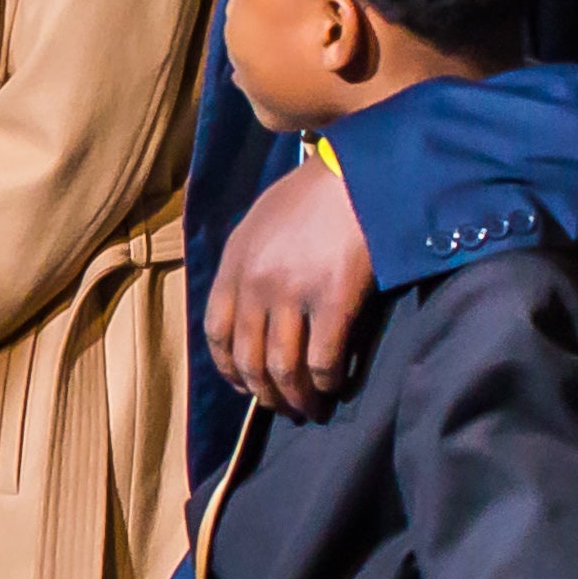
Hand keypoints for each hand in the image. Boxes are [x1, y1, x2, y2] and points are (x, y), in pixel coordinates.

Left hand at [209, 158, 378, 415]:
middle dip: (266, 395)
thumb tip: (251, 312)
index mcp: (234, 265)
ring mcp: (293, 293)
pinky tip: (337, 387)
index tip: (246, 386)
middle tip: (286, 408)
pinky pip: (324, 360)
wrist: (360, 169)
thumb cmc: (315, 194)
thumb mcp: (261, 223)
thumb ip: (248, 266)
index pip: (217, 334)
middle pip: (250, 361)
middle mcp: (256, 284)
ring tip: (312, 409)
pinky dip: (328, 382)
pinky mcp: (334, 300)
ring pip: (284, 369)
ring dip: (297, 398)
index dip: (230, 370)